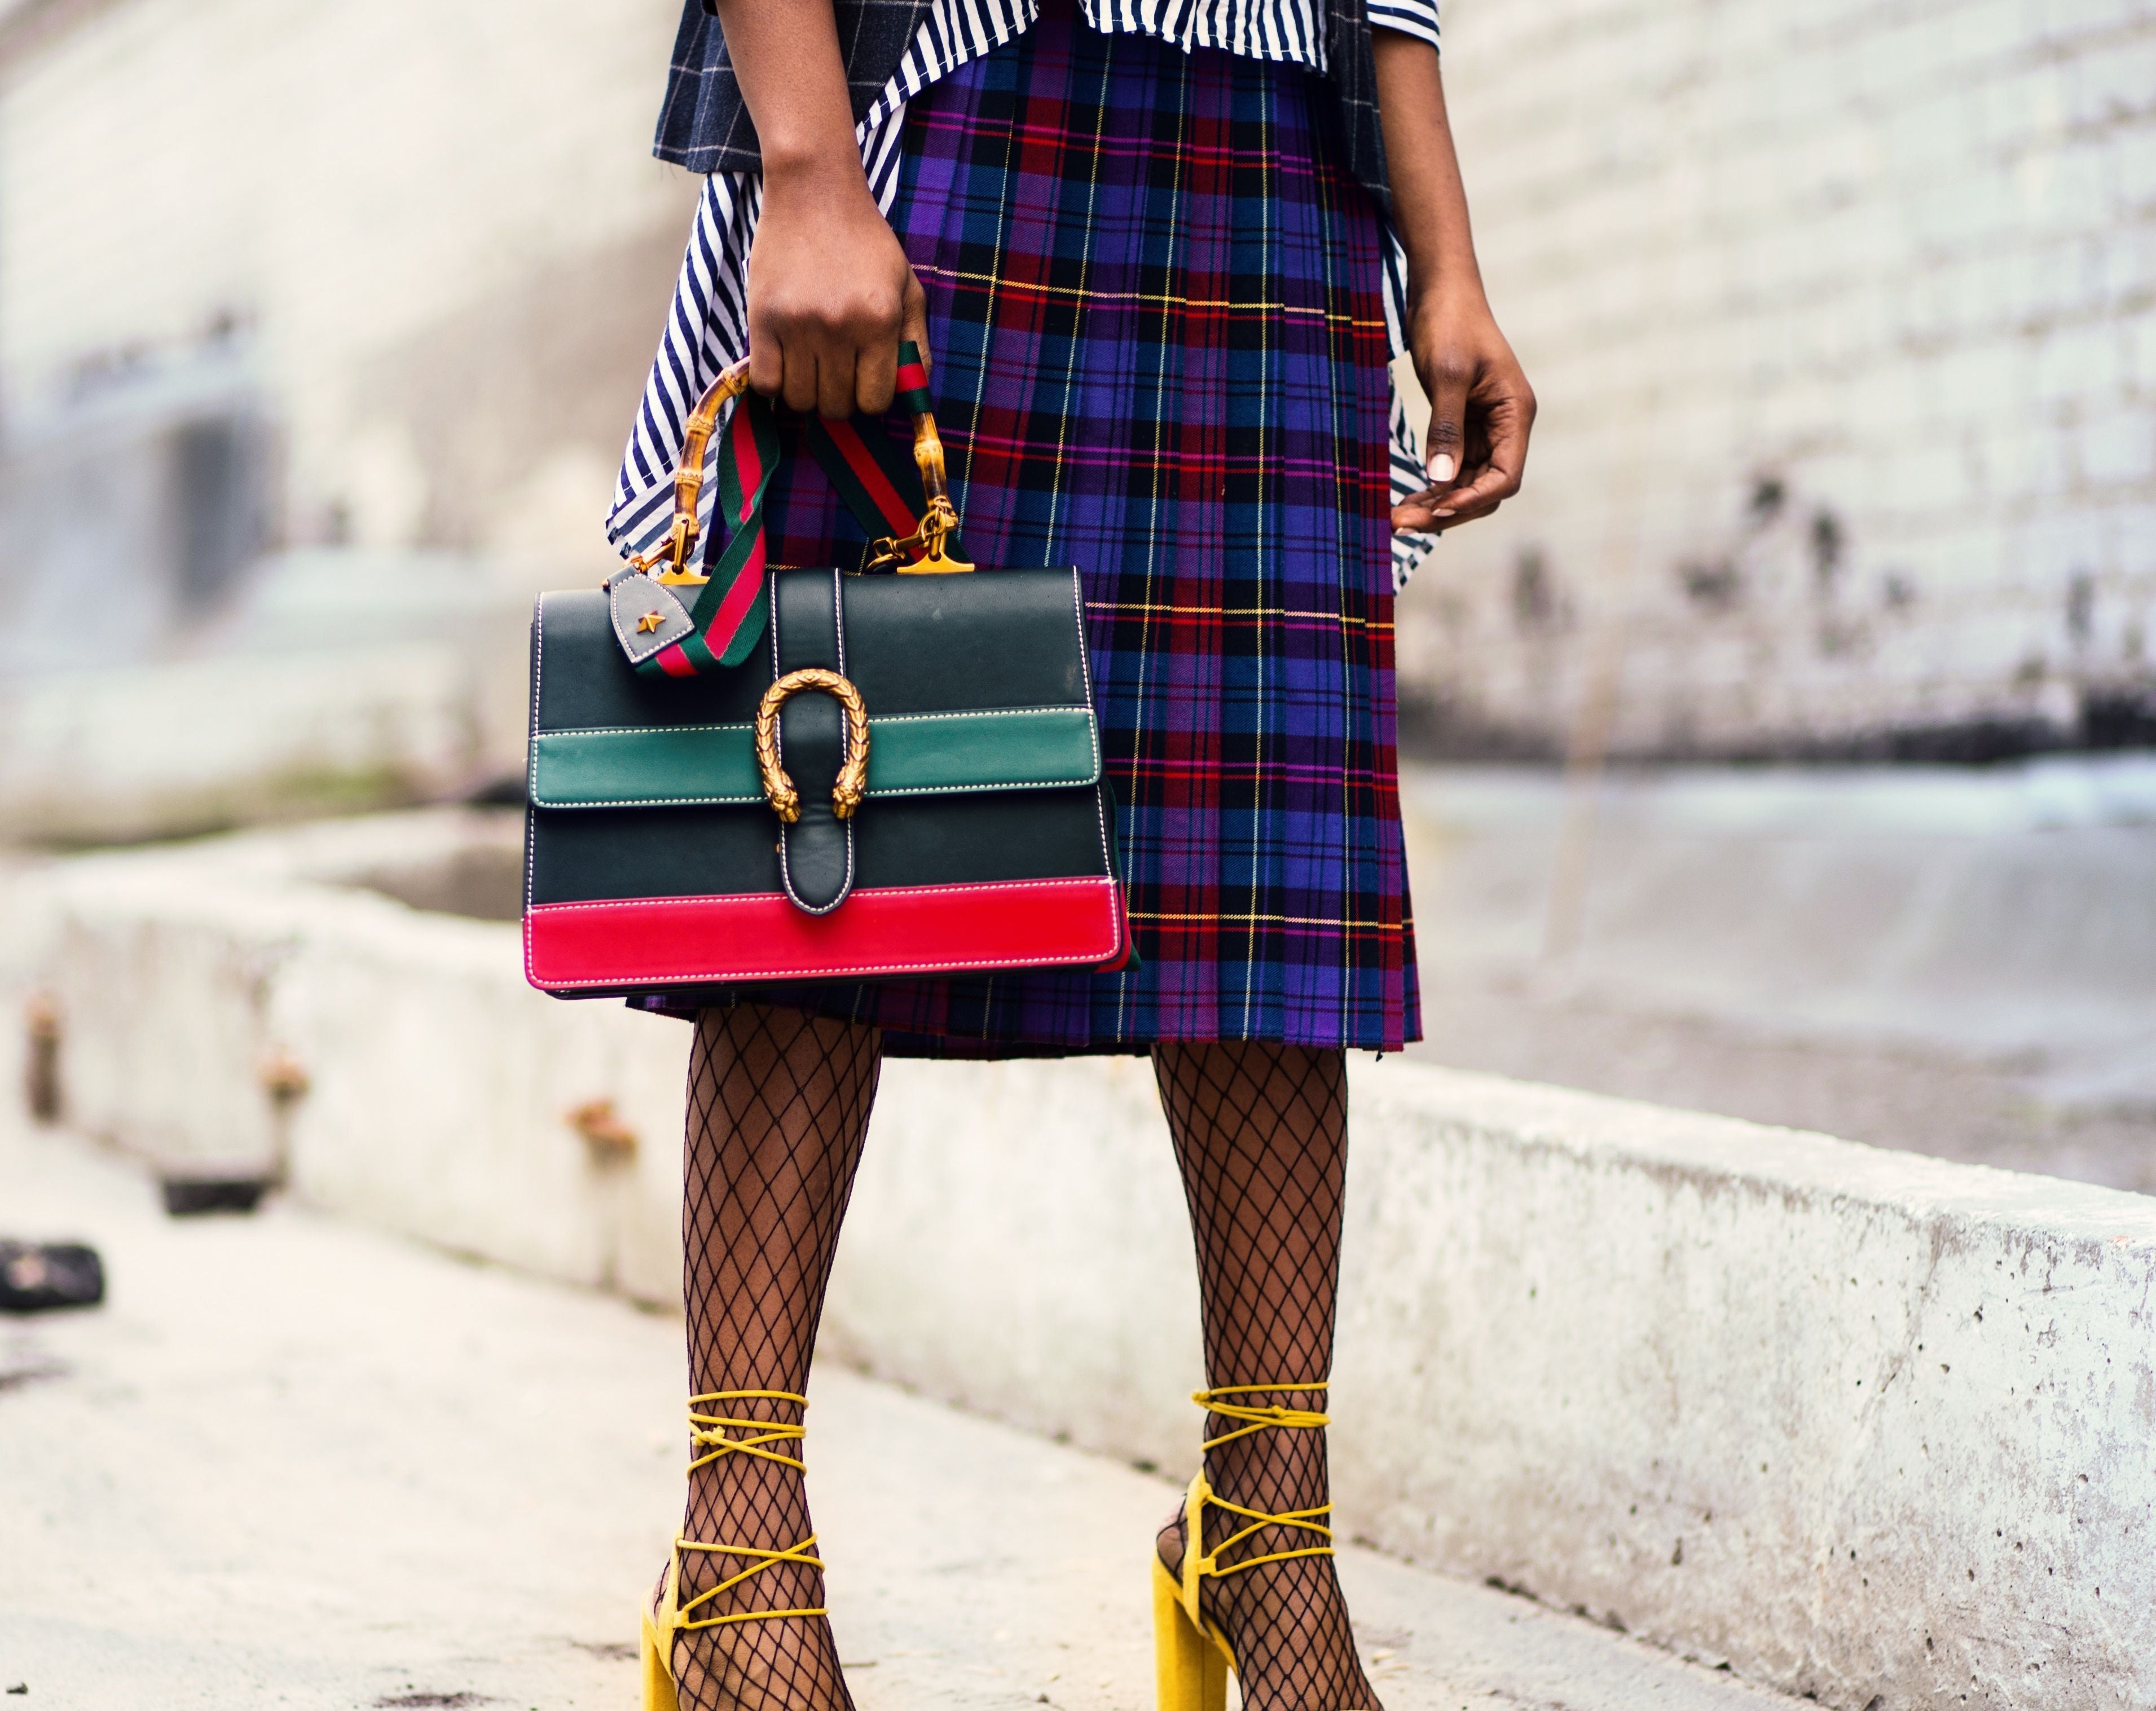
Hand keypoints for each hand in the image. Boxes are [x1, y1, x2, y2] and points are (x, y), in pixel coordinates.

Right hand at [746, 158, 929, 417]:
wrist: (814, 193)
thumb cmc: (866, 242)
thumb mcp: (907, 287)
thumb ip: (916, 343)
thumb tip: (915, 395)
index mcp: (879, 321)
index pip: (874, 401)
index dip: (870, 399)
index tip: (863, 381)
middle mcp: (839, 327)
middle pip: (836, 406)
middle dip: (839, 398)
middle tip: (836, 372)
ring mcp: (798, 324)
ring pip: (800, 400)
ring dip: (807, 393)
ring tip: (811, 366)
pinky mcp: (763, 318)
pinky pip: (766, 383)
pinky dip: (775, 383)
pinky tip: (785, 363)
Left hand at [1391, 287, 1534, 532]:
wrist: (1439, 288)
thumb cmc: (1449, 322)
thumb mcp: (1446, 375)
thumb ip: (1446, 428)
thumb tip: (1441, 480)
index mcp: (1516, 413)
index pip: (1505, 477)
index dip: (1472, 500)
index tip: (1435, 509)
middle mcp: (1506, 426)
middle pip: (1485, 487)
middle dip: (1447, 510)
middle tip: (1401, 525)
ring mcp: (1485, 427)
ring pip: (1466, 482)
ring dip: (1436, 503)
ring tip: (1396, 518)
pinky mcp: (1463, 423)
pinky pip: (1452, 466)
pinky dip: (1432, 484)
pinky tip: (1406, 497)